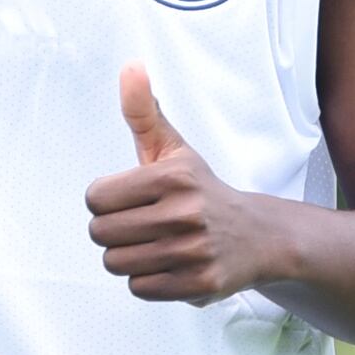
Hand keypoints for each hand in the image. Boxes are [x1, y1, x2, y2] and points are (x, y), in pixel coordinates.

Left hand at [87, 68, 286, 302]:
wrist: (259, 235)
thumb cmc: (201, 191)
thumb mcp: (173, 149)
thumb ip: (143, 112)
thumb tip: (130, 67)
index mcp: (172, 177)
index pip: (95, 198)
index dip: (106, 201)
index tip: (131, 200)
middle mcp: (184, 214)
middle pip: (100, 234)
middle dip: (115, 231)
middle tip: (143, 224)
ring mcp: (193, 251)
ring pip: (116, 264)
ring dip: (129, 257)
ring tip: (157, 244)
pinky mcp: (199, 284)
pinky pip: (139, 288)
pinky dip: (149, 280)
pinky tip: (171, 264)